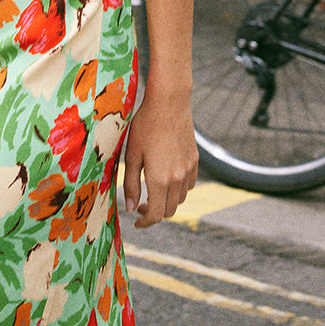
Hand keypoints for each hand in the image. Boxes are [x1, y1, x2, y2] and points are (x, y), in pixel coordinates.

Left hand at [121, 79, 197, 228]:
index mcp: (159, 180)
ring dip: (167, 201)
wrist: (169, 103)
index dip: (145, 222)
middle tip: (140, 205)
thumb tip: (130, 206)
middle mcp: (177, 179)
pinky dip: (179, 189)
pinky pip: (189, 184)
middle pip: (169, 210)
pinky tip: (167, 178)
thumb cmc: (145, 126)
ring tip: (152, 190)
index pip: (156, 214)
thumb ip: (130, 183)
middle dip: (154, 213)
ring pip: (180, 199)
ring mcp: (188, 170)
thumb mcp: (131, 155)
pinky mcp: (195, 160)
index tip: (136, 220)